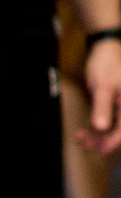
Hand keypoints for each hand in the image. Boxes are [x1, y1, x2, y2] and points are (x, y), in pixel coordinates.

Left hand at [82, 39, 120, 153]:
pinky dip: (96, 127)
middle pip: (119, 129)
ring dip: (97, 135)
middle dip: (102, 139)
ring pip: (112, 126)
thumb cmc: (107, 64)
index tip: (99, 150)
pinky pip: (107, 119)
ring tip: (81, 139)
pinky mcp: (113, 104)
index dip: (113, 141)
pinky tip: (83, 132)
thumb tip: (102, 127)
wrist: (104, 48)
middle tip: (85, 144)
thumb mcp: (103, 87)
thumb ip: (102, 107)